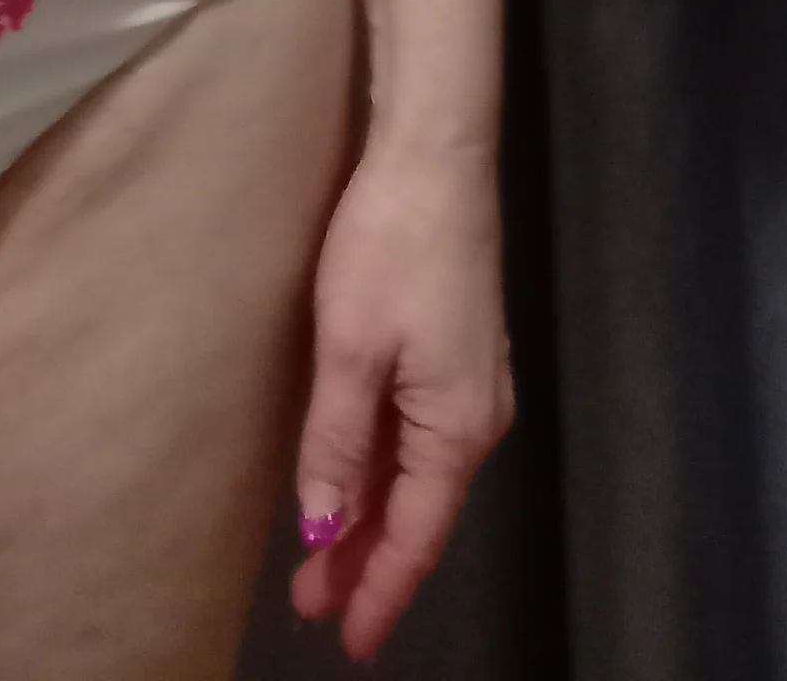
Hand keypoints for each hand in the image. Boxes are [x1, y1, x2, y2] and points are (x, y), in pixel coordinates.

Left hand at [286, 132, 514, 657]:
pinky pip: (416, 434)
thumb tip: (326, 532)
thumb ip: (337, 445)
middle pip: (418, 512)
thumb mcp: (350, 349)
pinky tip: (351, 481)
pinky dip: (383, 469)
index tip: (345, 638)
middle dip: (367, 562)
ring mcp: (469, 382)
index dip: (379, 591)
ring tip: (321, 559)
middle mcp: (475, 417)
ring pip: (415, 474)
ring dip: (371, 517)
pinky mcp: (454, 349)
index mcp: (456, 428)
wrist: (434, 154)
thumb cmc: (390, 247)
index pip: (416, 537)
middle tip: (311, 607)